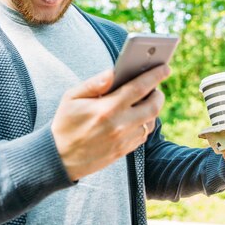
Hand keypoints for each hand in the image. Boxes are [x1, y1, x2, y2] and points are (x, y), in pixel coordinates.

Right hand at [51, 65, 169, 180]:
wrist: (59, 158)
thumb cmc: (64, 123)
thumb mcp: (72, 97)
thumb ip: (94, 83)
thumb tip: (113, 71)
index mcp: (107, 109)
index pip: (139, 88)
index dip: (155, 76)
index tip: (165, 67)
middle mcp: (119, 125)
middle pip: (153, 106)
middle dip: (158, 93)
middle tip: (156, 86)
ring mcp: (123, 140)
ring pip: (151, 122)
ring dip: (152, 109)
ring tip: (147, 99)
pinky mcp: (123, 151)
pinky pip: (143, 135)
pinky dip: (144, 123)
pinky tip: (137, 116)